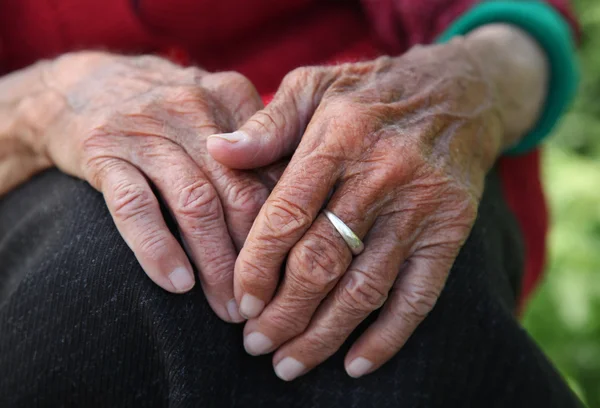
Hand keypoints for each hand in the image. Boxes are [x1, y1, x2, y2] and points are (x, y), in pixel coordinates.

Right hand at [34, 52, 273, 321]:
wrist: (81, 86)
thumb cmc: (166, 116)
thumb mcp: (214, 113)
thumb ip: (255, 151)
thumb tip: (297, 216)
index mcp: (231, 98)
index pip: (273, 171)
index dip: (286, 228)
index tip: (292, 272)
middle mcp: (192, 108)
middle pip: (240, 192)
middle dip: (255, 256)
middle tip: (262, 301)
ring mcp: (145, 128)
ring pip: (195, 203)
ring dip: (215, 263)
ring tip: (226, 308)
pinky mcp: (103, 150)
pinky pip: (135, 206)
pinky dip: (158, 248)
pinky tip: (178, 284)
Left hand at [207, 25, 546, 377]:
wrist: (458, 92)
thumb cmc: (369, 93)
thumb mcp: (313, 86)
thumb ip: (266, 124)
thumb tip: (216, 152)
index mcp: (338, 141)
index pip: (286, 216)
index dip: (257, 266)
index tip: (238, 303)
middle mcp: (380, 178)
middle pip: (321, 263)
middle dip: (283, 313)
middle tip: (255, 344)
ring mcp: (419, 210)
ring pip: (364, 289)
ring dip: (323, 335)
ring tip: (288, 364)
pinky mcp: (449, 233)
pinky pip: (419, 296)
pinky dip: (388, 337)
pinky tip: (356, 365)